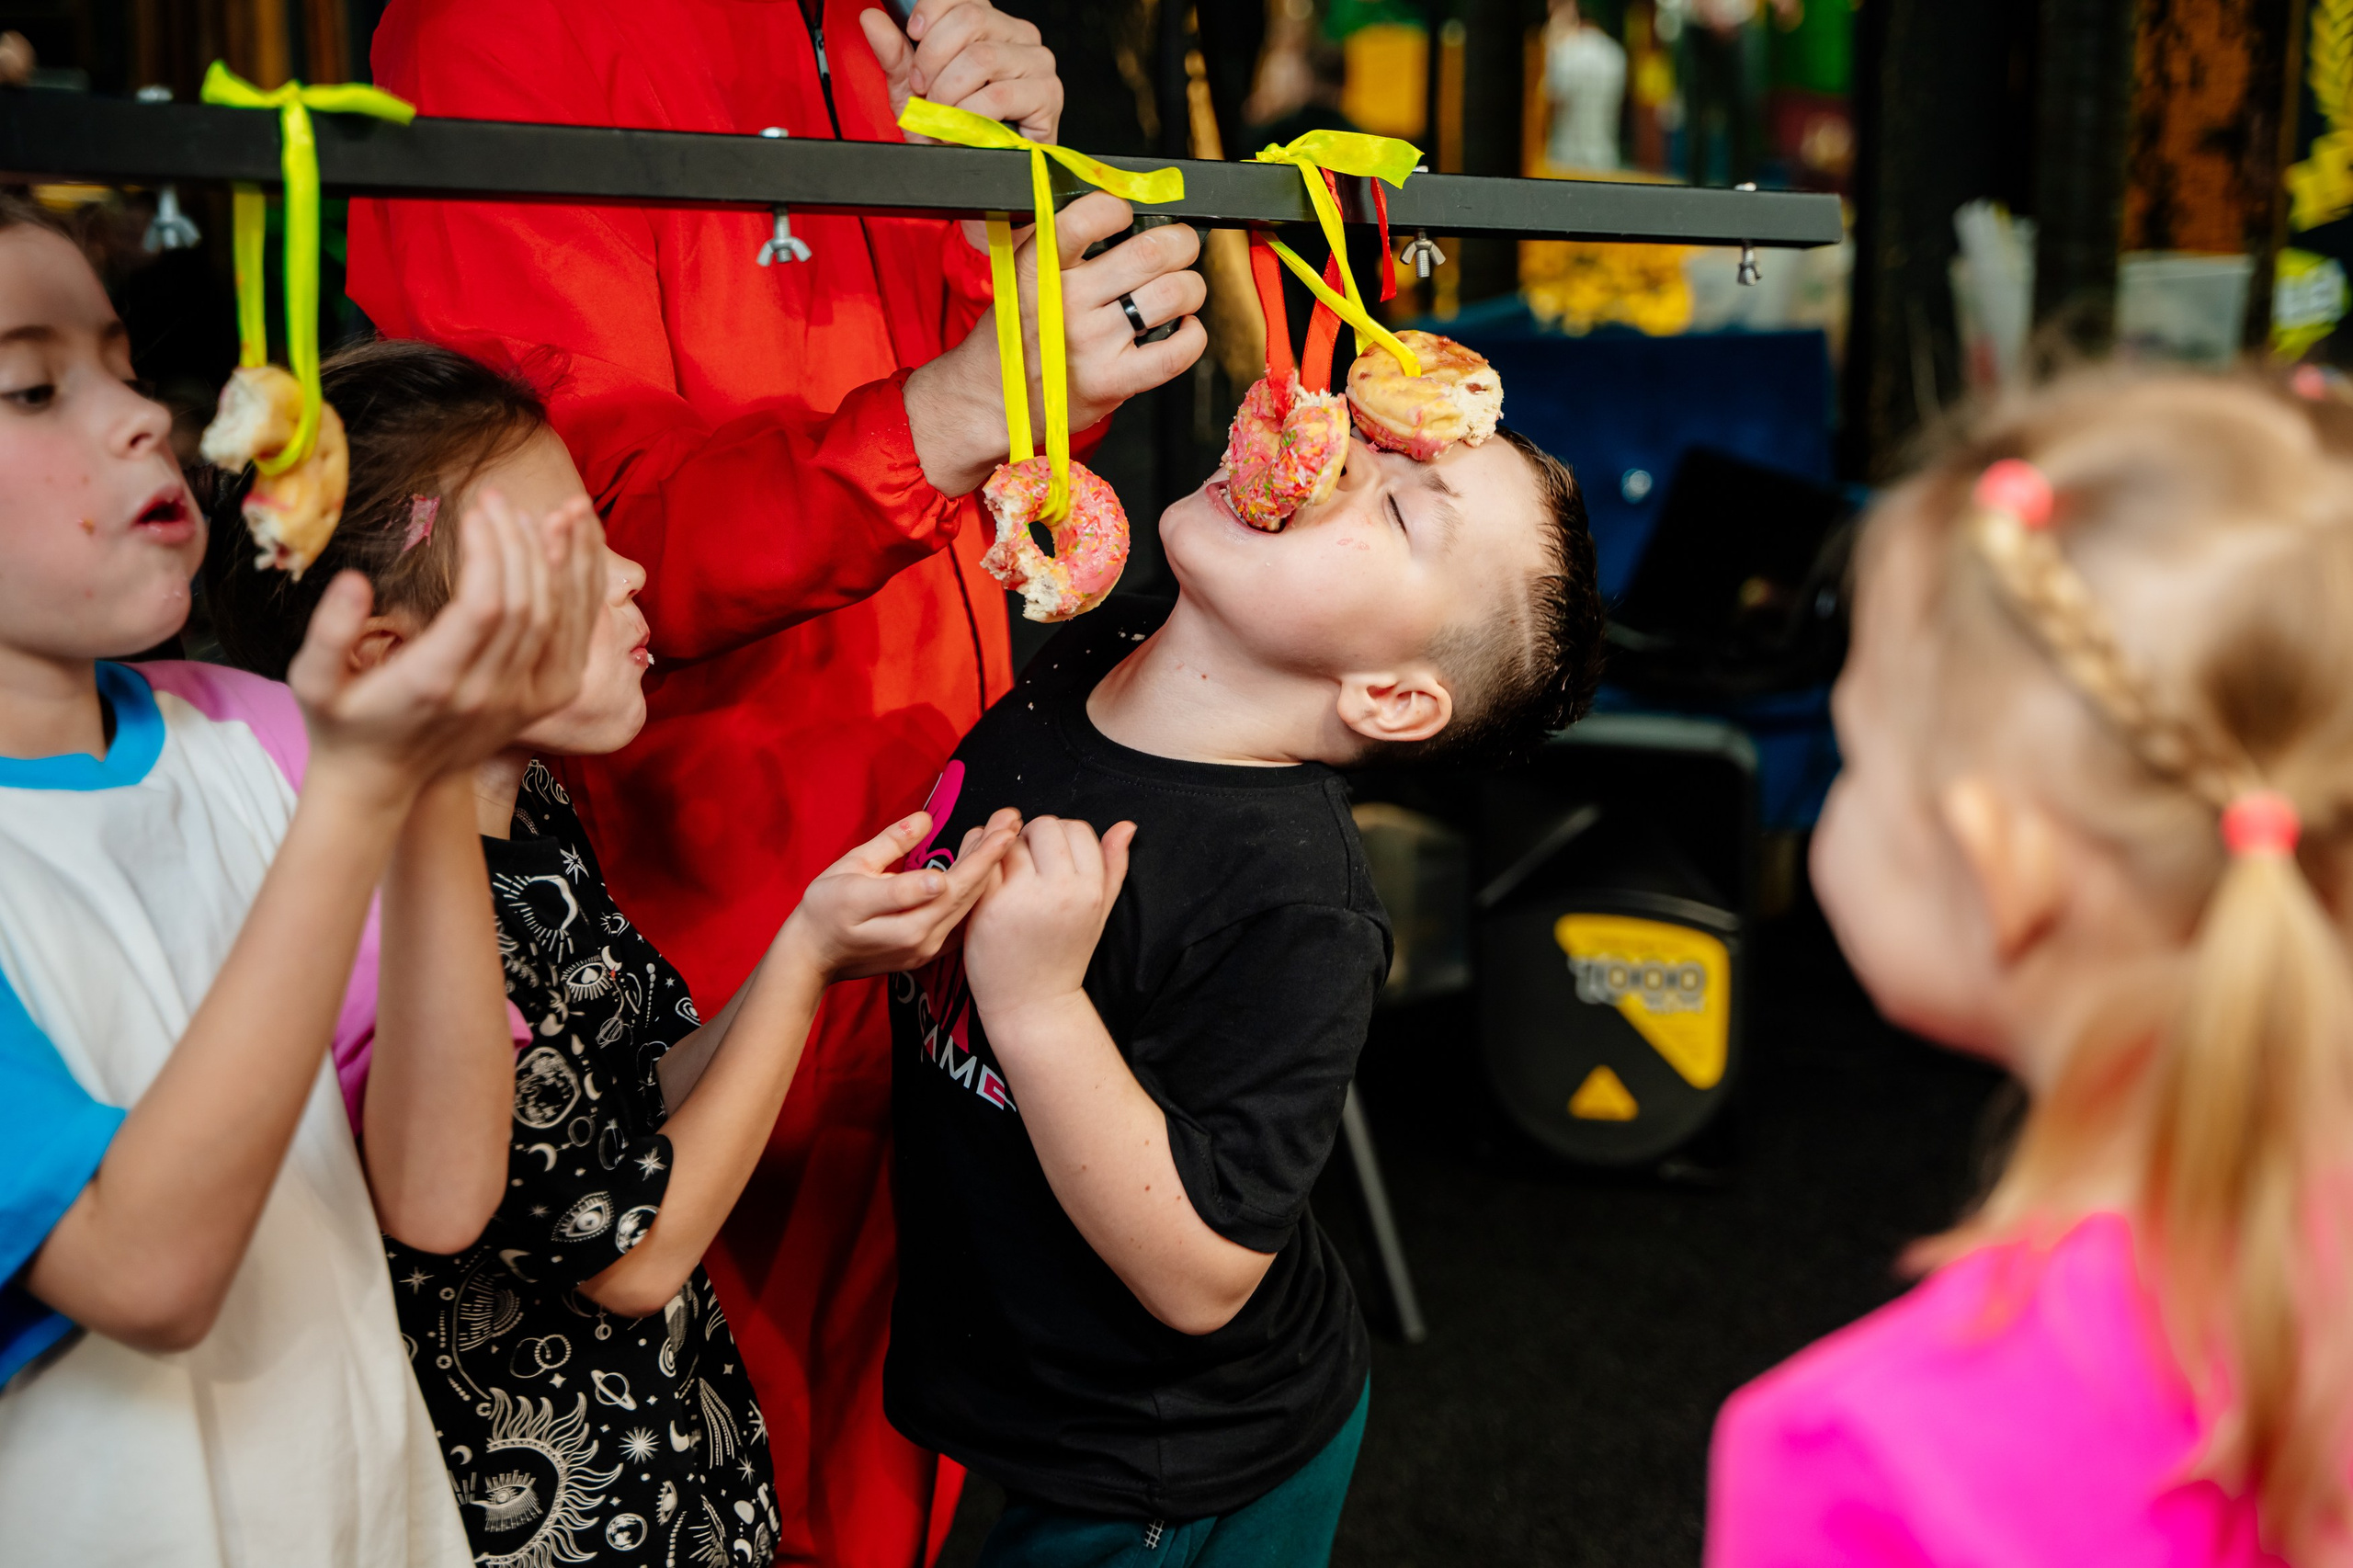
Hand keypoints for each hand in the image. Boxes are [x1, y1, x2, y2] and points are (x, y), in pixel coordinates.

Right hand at [288, 490, 604, 803]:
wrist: (384, 782)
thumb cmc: (341, 724)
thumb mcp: (311, 682)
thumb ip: (327, 633)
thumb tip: (354, 580)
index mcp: (435, 682)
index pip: (484, 607)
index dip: (489, 553)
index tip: (474, 510)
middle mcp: (488, 693)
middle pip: (527, 605)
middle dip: (519, 542)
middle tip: (498, 497)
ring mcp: (521, 701)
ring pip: (559, 619)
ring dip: (561, 559)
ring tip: (551, 509)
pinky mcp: (542, 701)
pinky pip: (573, 638)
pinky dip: (578, 591)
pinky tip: (570, 550)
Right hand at [781, 806, 1022, 980]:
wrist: (813, 956)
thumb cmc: (825, 906)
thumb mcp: (850, 865)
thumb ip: (890, 844)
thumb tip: (925, 819)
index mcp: (889, 910)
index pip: (946, 881)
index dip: (978, 857)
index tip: (1002, 833)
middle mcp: (913, 937)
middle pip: (964, 894)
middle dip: (993, 856)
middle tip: (1012, 823)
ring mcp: (923, 950)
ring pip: (967, 908)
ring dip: (990, 874)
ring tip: (1005, 839)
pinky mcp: (927, 956)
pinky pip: (961, 923)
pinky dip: (976, 895)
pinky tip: (987, 871)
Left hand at [861, 1, 1060, 144]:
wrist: (976, 180)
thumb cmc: (953, 133)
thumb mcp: (914, 90)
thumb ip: (894, 53)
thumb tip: (871, 18)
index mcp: (989, 23)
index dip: (930, 13)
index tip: (913, 39)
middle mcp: (1018, 35)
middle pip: (969, 20)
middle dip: (934, 60)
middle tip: (926, 92)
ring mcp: (1038, 63)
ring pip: (981, 57)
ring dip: (950, 93)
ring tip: (944, 117)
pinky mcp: (1048, 95)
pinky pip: (998, 95)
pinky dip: (971, 116)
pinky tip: (964, 130)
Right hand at [903, 193, 1207, 495]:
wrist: (990, 400)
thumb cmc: (1014, 335)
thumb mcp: (1018, 275)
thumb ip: (1057, 242)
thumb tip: (1116, 205)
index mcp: (1038, 268)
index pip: (1089, 217)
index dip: (1121, 208)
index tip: (1128, 215)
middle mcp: (1065, 303)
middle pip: (1151, 252)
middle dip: (1180, 242)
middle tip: (1180, 247)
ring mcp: (1092, 344)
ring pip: (1174, 294)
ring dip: (1191, 287)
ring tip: (1182, 291)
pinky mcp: (1113, 382)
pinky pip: (1178, 350)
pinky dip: (1193, 333)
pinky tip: (1181, 328)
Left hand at [962, 815, 1134, 1029]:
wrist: (1032, 1003)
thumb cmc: (1065, 956)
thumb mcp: (1099, 912)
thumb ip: (1114, 867)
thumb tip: (1127, 826)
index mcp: (1091, 891)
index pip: (1078, 828)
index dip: (1062, 836)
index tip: (1052, 857)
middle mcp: (1061, 891)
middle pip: (1044, 826)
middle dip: (1033, 836)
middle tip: (1028, 863)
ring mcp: (1023, 898)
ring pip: (1010, 840)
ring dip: (1006, 849)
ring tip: (1009, 875)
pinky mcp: (989, 906)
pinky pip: (983, 860)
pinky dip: (981, 860)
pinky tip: (987, 879)